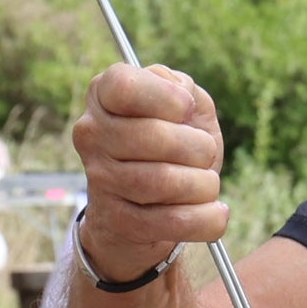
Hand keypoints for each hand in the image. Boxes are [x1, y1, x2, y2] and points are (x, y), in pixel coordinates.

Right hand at [72, 61, 227, 276]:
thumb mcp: (182, 107)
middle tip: (203, 154)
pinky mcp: (117, 220)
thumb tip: (182, 96)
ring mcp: (100, 178)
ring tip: (205, 183)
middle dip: (200, 147)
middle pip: (157, 137)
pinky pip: (175, 221)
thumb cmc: (172, 145)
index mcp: (102, 95)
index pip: (125, 86)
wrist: (149, 205)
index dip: (168, 97)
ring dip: (204, 184)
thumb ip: (183, 88)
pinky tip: (214, 210)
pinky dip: (208, 218)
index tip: (186, 110)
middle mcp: (92, 134)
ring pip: (167, 182)